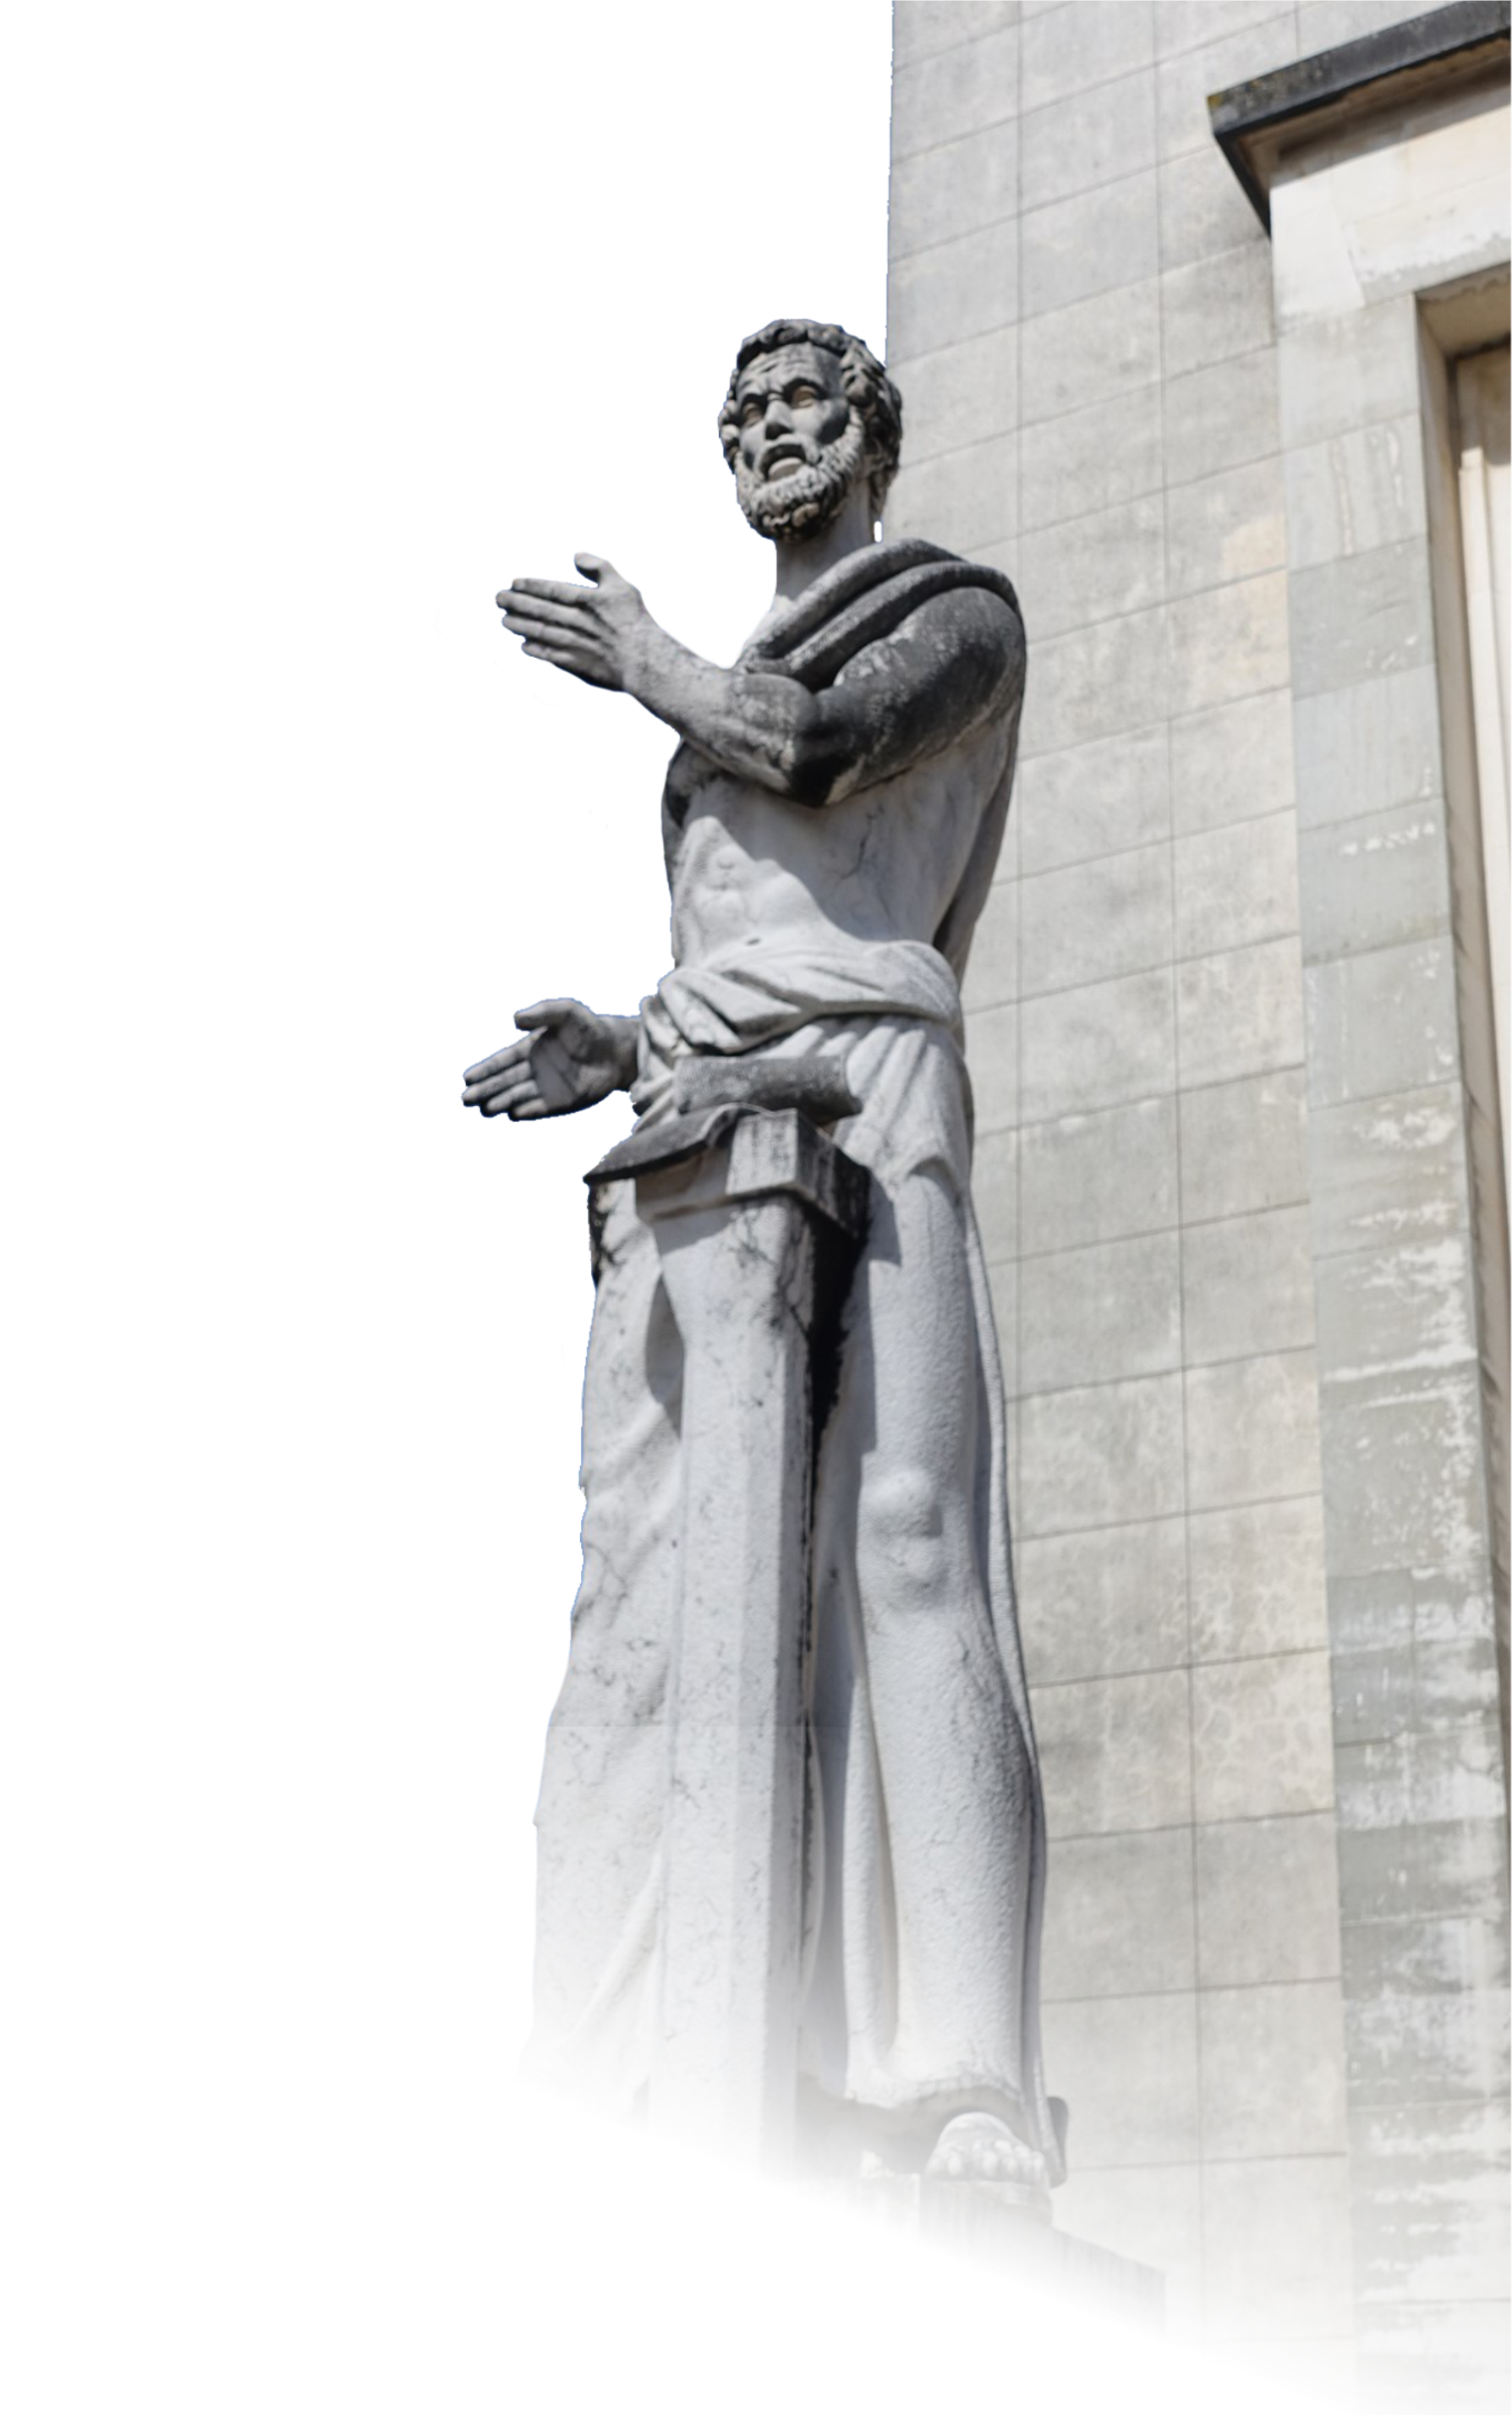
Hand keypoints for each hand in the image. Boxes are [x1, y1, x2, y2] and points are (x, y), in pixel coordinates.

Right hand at [460, 998, 635, 1119]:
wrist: (616, 1051)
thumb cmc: (589, 1028)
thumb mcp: (567, 1012)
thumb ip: (543, 1012)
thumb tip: (516, 1018)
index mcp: (530, 1049)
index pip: (502, 1062)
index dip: (485, 1070)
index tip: (468, 1078)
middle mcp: (534, 1070)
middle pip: (504, 1082)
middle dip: (485, 1090)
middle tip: (466, 1099)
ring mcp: (546, 1087)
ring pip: (517, 1096)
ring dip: (501, 1102)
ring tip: (484, 1108)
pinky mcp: (560, 1101)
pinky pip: (540, 1108)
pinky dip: (527, 1110)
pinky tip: (512, 1112)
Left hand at [495, 553, 663, 694]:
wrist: (645, 661)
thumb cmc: (635, 621)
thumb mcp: (622, 585)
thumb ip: (599, 566)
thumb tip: (576, 555)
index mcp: (586, 600)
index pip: (551, 589)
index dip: (530, 585)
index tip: (513, 582)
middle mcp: (575, 621)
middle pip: (539, 609)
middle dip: (516, 603)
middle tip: (498, 598)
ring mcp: (573, 644)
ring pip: (539, 632)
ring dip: (519, 625)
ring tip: (504, 620)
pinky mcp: (576, 665)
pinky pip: (549, 656)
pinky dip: (534, 650)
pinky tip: (524, 645)